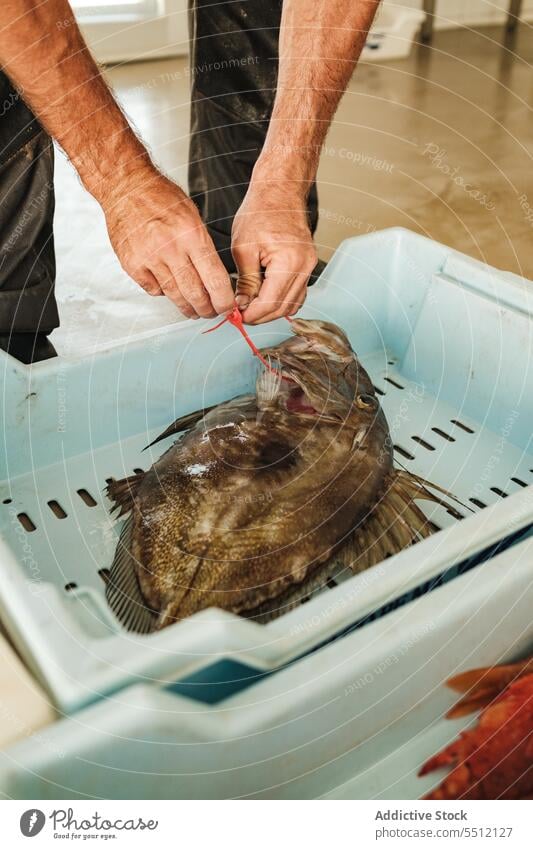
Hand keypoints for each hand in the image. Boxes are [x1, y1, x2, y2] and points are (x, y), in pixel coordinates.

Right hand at [101, 167, 234, 318]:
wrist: (126, 187)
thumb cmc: (161, 198)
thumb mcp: (193, 217)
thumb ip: (203, 248)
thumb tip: (216, 279)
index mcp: (191, 235)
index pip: (215, 279)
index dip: (224, 300)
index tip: (228, 307)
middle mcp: (170, 248)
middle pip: (195, 294)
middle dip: (207, 309)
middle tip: (212, 312)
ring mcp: (149, 259)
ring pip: (175, 296)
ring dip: (188, 307)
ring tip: (194, 310)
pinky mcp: (133, 266)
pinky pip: (154, 290)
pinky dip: (163, 293)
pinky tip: (169, 288)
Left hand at [231, 185, 317, 323]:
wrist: (279, 191)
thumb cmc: (260, 212)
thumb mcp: (243, 249)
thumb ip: (245, 282)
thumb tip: (242, 305)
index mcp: (289, 262)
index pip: (270, 302)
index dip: (252, 314)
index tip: (236, 317)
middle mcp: (305, 267)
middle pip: (283, 307)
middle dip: (260, 315)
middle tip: (240, 315)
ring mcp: (309, 267)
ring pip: (292, 304)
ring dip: (270, 310)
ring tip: (250, 306)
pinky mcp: (307, 265)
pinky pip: (297, 293)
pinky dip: (281, 300)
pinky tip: (264, 298)